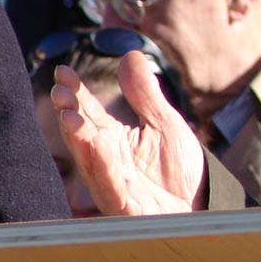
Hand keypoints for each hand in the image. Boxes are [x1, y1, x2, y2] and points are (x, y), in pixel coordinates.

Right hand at [51, 50, 207, 214]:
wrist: (200, 205)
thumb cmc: (178, 169)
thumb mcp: (165, 123)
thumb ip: (145, 94)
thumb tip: (131, 54)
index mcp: (113, 140)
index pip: (88, 112)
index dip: (76, 92)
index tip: (62, 71)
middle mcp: (107, 161)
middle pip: (83, 135)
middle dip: (70, 114)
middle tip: (60, 92)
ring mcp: (115, 185)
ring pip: (91, 161)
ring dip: (79, 139)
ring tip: (71, 116)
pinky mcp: (128, 207)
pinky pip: (113, 187)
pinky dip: (105, 167)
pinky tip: (99, 146)